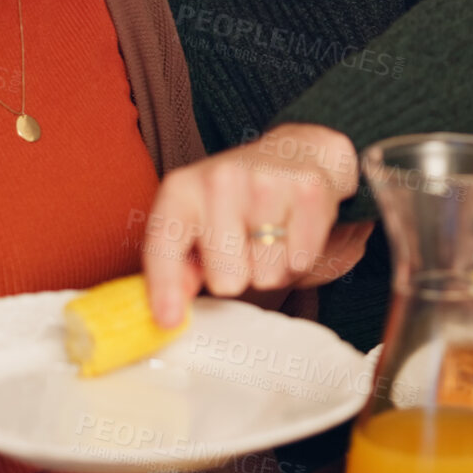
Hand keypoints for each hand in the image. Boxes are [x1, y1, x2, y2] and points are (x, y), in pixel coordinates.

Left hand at [143, 123, 360, 326]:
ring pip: (267, 274)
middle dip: (238, 274)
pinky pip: (300, 262)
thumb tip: (169, 311)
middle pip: (226, 279)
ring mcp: (265, 182)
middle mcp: (220, 180)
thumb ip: (180, 266)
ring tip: (273, 235)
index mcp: (182, 190)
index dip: (164, 287)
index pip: (164, 244)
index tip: (168, 320)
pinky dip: (300, 256)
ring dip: (272, 267)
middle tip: (246, 247)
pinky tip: (295, 229)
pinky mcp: (308, 191)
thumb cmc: (240, 197)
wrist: (297, 152)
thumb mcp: (197, 222)